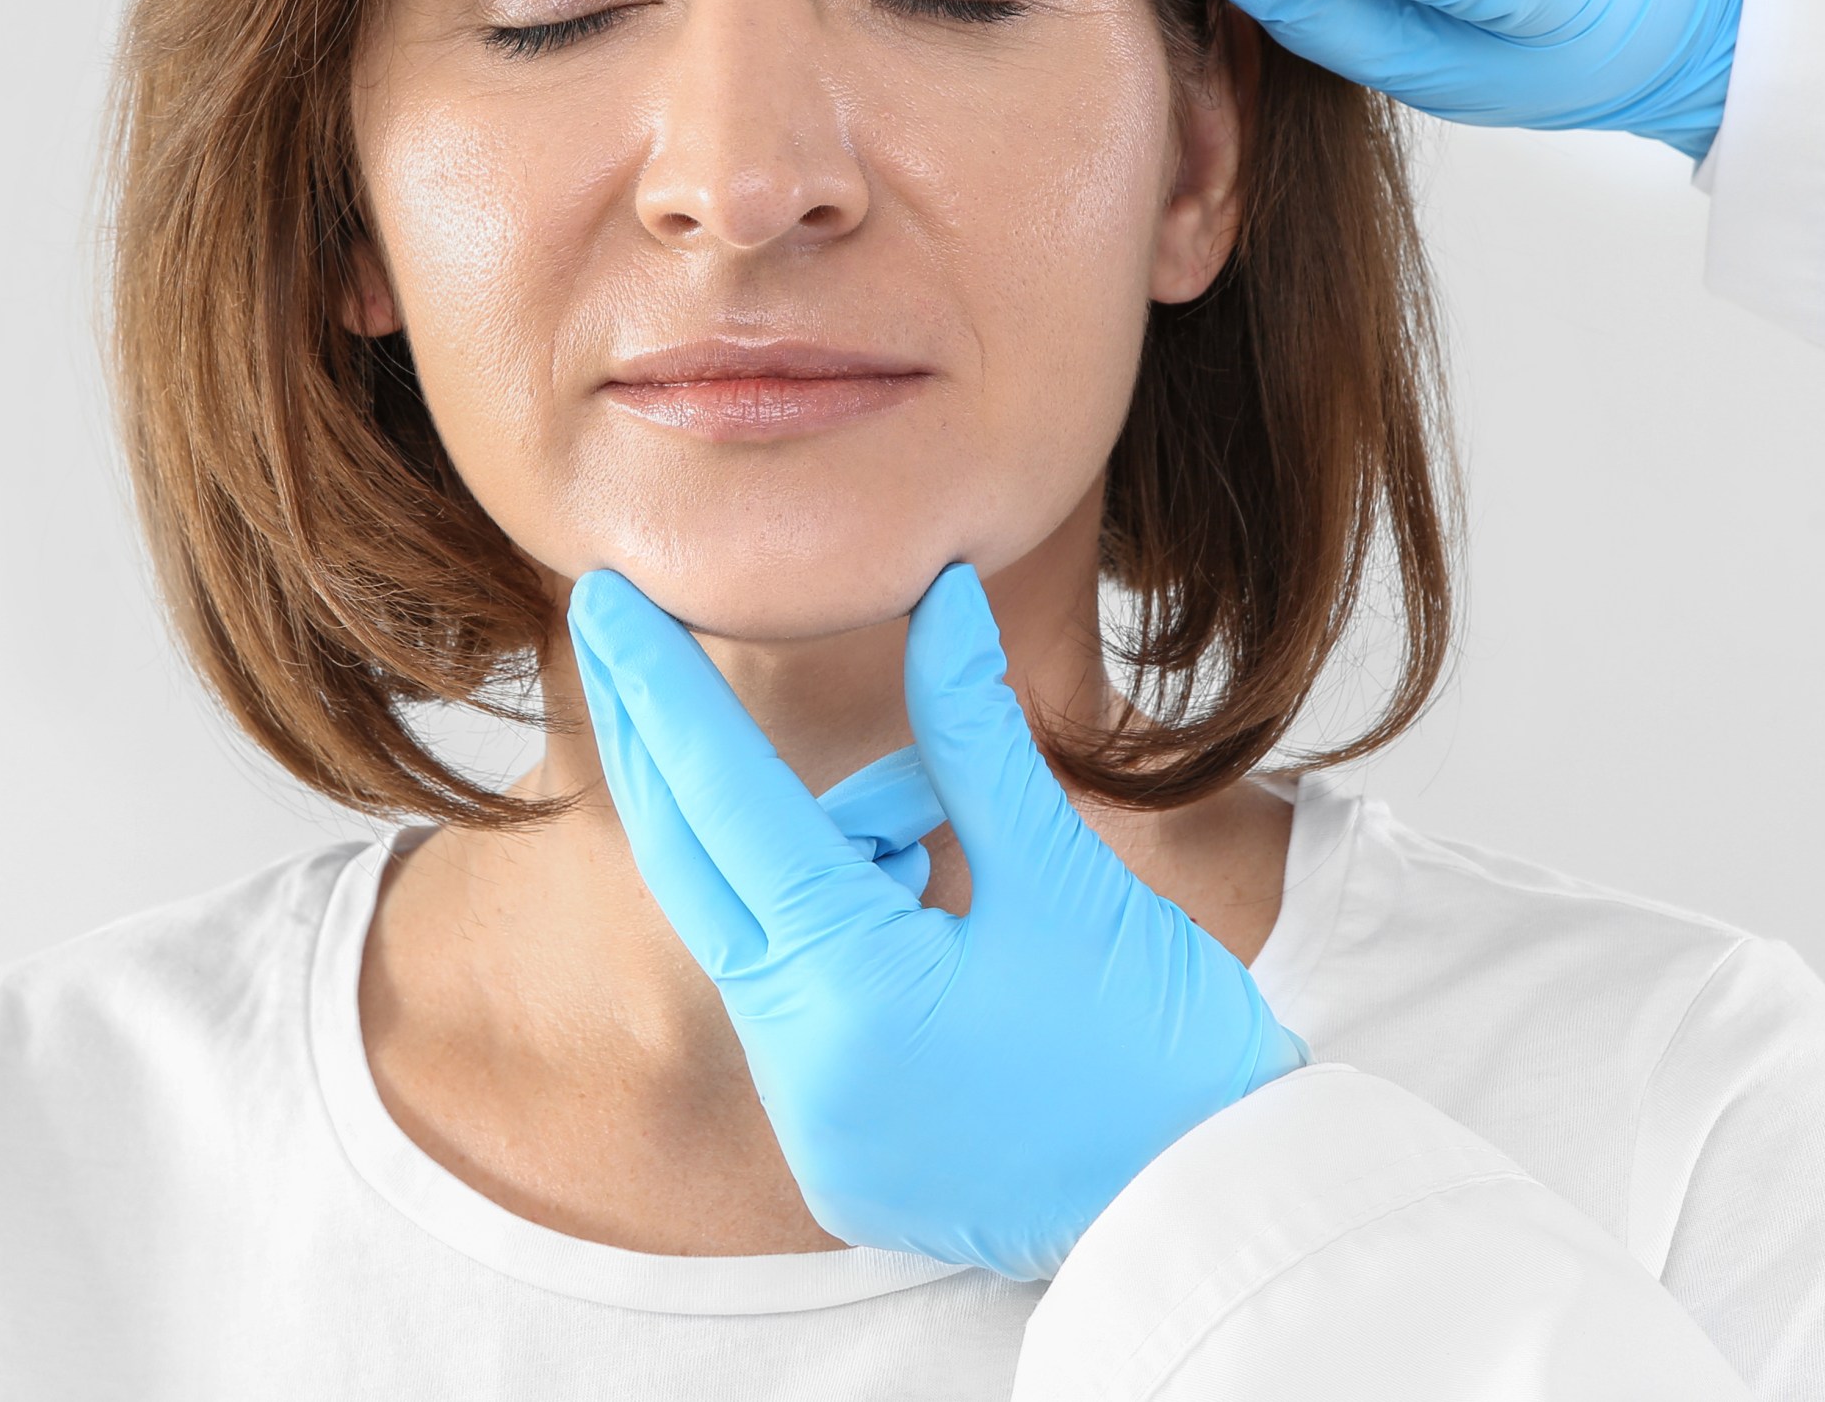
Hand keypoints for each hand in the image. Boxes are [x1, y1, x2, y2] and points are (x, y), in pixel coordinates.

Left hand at [565, 562, 1305, 1281]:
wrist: (1218, 1226)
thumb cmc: (1163, 1050)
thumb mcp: (1065, 873)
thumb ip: (974, 737)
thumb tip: (940, 601)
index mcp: (853, 989)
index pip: (724, 801)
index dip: (660, 686)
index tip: (605, 598)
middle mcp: (802, 1066)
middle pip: (692, 865)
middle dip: (661, 742)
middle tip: (616, 624)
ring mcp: (812, 1123)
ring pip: (763, 927)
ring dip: (820, 850)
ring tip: (940, 835)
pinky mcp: (838, 1154)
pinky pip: (799, 1004)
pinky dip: (842, 931)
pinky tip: (936, 913)